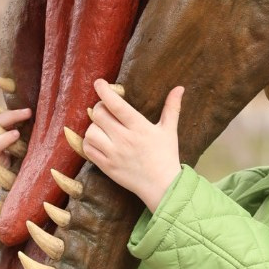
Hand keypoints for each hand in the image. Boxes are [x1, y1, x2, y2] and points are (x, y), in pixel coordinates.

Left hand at [84, 81, 183, 209]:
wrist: (162, 186)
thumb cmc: (166, 156)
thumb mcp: (170, 130)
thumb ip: (172, 108)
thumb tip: (180, 88)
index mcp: (139, 128)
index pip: (117, 105)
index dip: (105, 91)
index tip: (99, 83)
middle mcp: (124, 139)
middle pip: (99, 115)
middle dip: (100, 108)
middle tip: (106, 109)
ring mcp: (113, 154)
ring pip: (91, 131)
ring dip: (94, 126)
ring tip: (103, 127)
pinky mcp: (106, 166)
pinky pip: (88, 149)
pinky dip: (89, 142)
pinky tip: (98, 141)